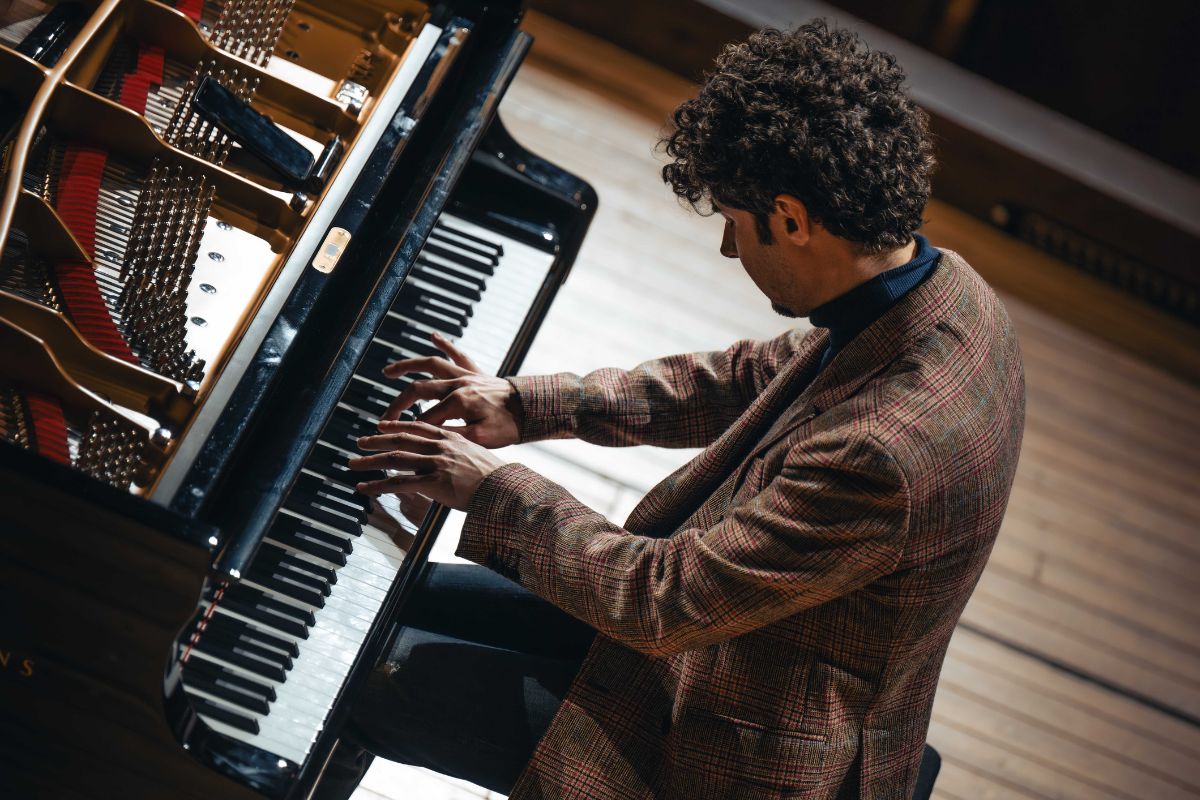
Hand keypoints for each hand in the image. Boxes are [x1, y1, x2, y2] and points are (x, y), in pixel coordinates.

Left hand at [349, 420, 506, 509]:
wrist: (506, 488)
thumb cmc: (496, 477)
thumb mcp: (476, 455)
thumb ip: (458, 454)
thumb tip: (449, 460)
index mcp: (451, 438)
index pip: (418, 426)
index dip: (397, 425)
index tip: (382, 426)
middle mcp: (440, 446)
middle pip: (401, 439)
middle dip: (377, 440)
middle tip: (361, 442)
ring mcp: (436, 463)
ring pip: (395, 459)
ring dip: (370, 461)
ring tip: (354, 464)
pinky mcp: (433, 482)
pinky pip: (398, 483)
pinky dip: (378, 485)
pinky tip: (365, 487)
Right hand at [381, 332, 519, 448]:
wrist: (534, 409)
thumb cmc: (510, 427)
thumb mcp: (481, 440)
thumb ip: (452, 436)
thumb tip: (426, 439)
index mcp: (458, 402)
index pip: (424, 418)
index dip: (407, 430)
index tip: (391, 440)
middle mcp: (458, 383)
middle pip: (418, 390)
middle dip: (398, 405)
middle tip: (383, 418)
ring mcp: (467, 375)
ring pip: (431, 365)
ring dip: (408, 366)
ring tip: (388, 371)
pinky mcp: (477, 372)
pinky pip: (458, 354)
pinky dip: (445, 344)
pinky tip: (433, 336)